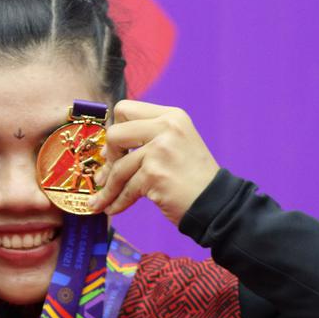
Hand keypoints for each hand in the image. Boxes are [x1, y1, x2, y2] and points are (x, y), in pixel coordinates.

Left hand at [89, 100, 219, 223]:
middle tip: (108, 174)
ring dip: (108, 188)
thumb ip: (146, 139)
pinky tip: (112, 208)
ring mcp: (161, 149)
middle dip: (108, 157)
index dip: (115, 129)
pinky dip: (116, 201)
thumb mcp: (174, 144)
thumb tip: (105, 151)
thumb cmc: (192, 178)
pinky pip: (125, 188)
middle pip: (115, 133)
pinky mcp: (155, 173)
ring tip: (102, 201)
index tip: (114, 150)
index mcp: (171, 116)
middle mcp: (166, 127)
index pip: (125, 109)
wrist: (216, 202)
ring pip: (117, 167)